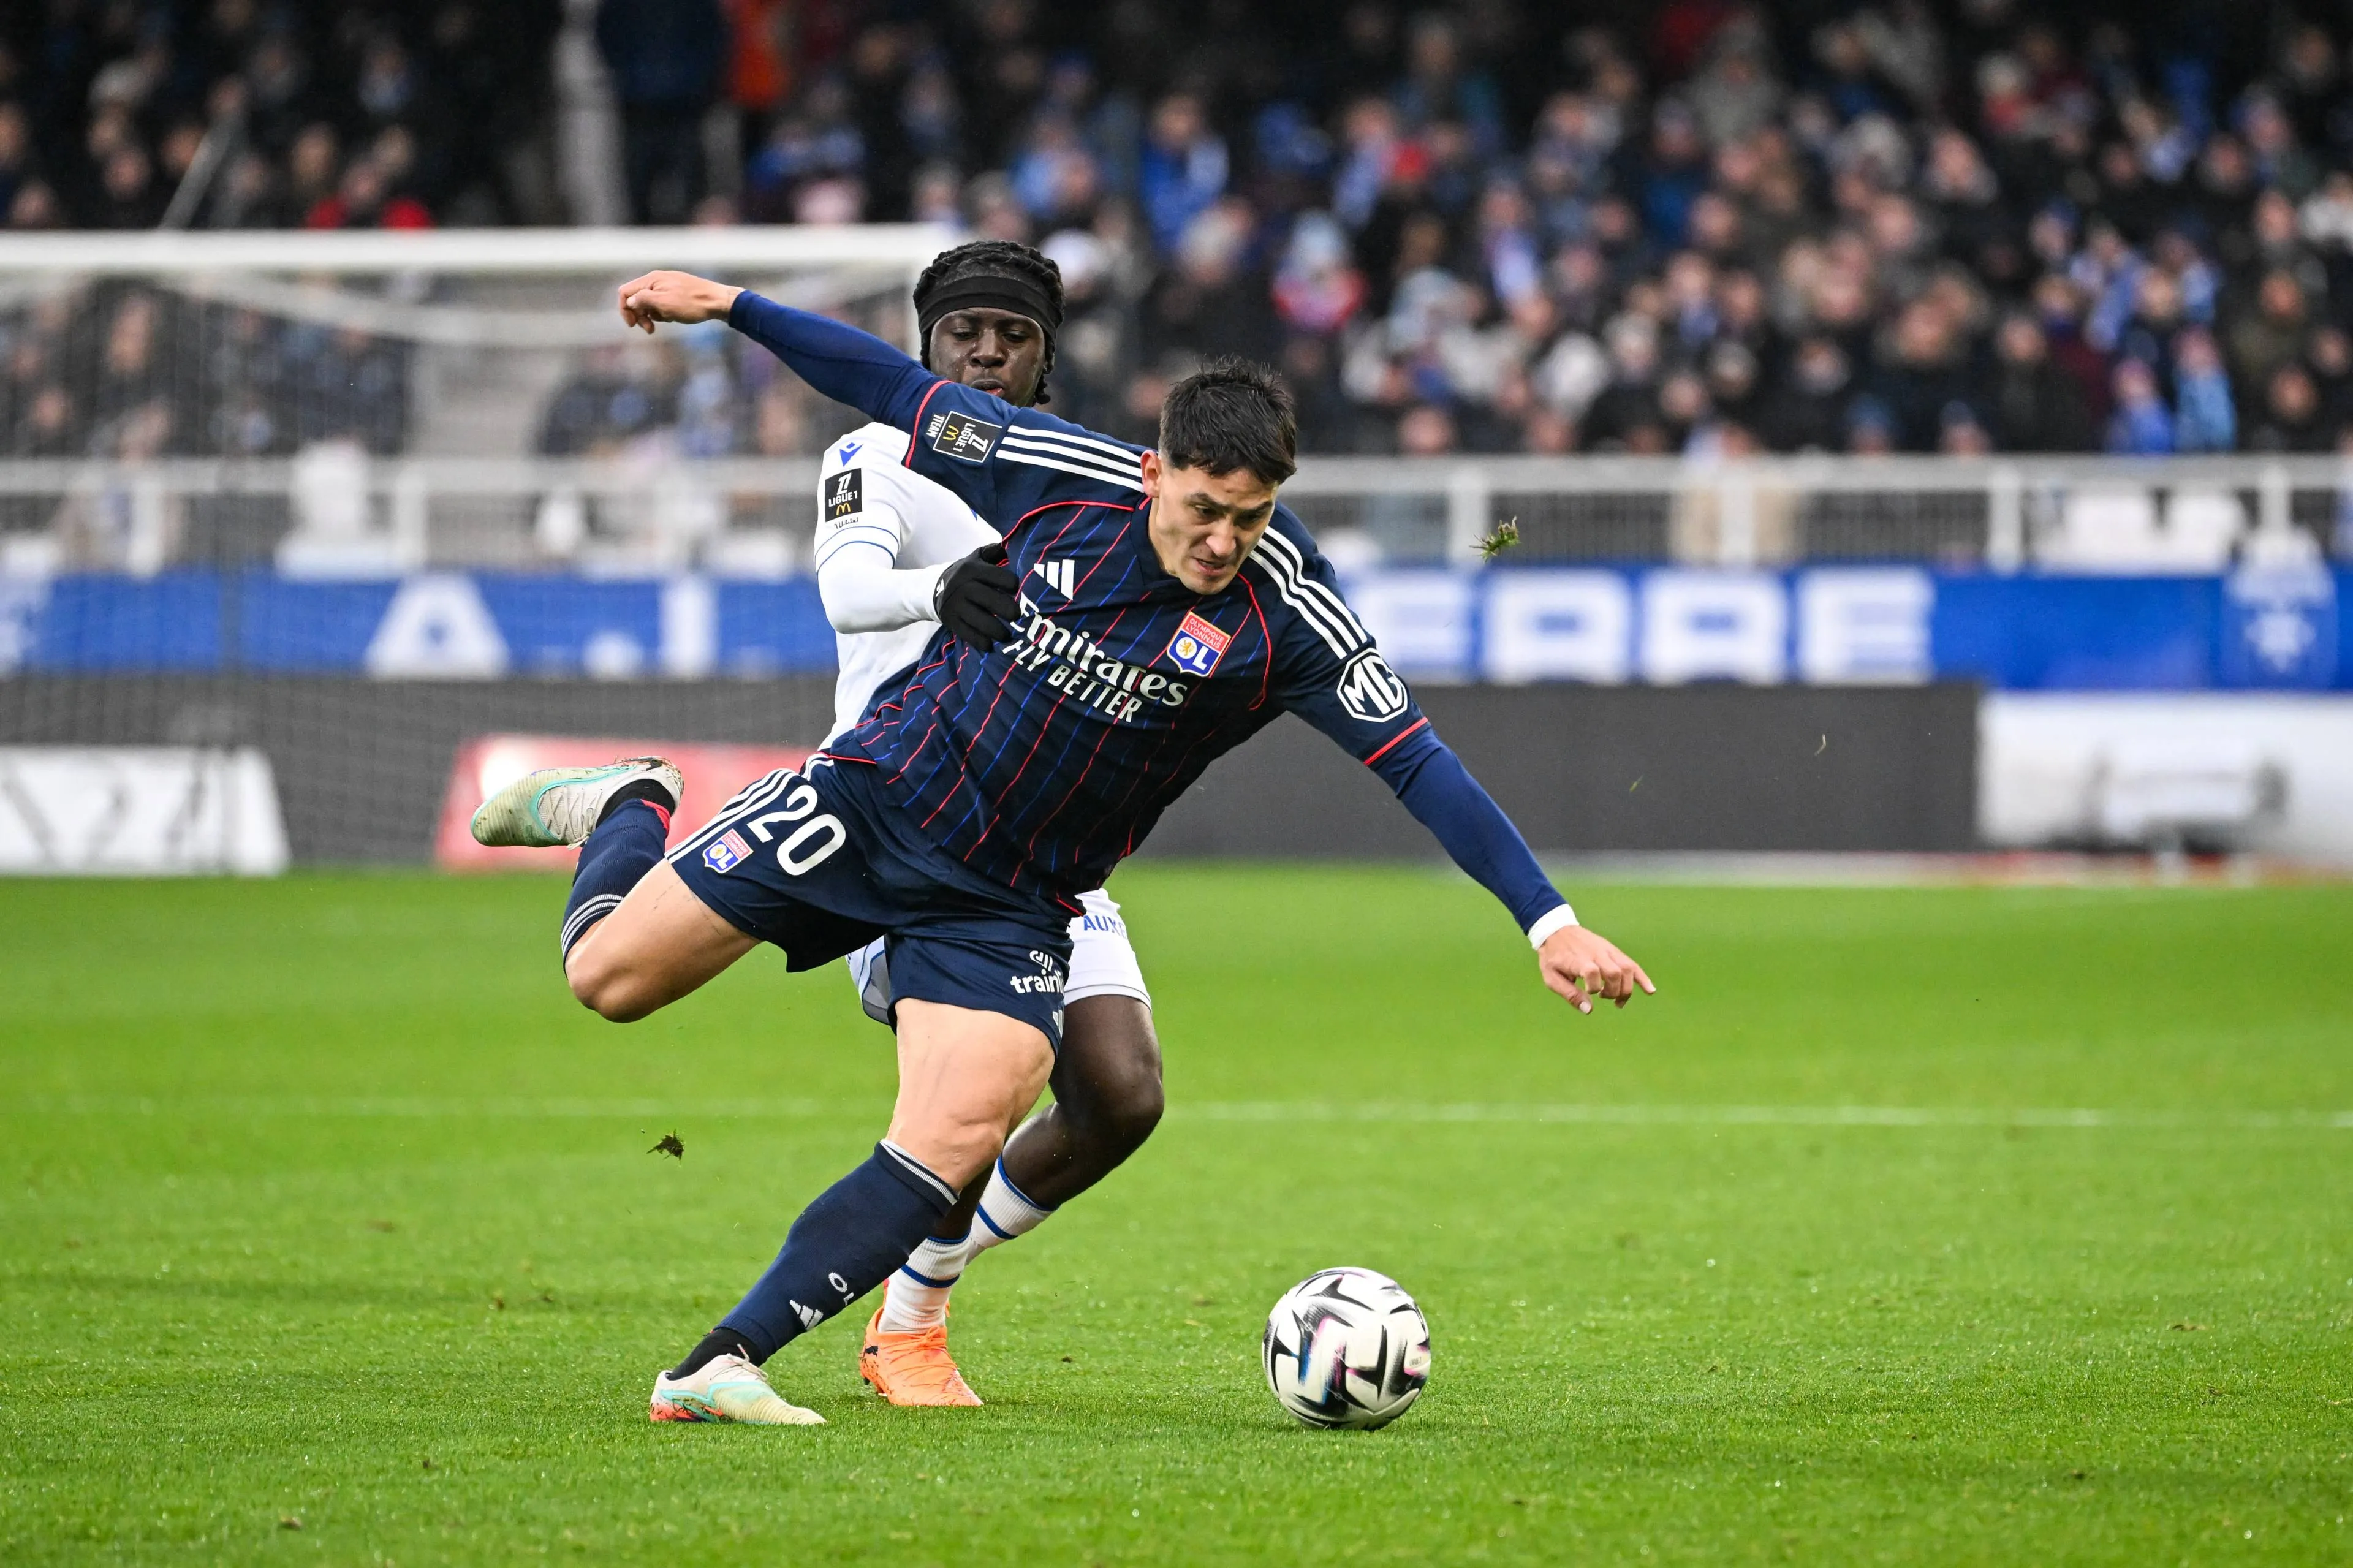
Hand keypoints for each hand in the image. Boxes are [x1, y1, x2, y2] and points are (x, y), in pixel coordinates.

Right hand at [617, 270, 742, 333]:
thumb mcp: (663, 303)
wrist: (718, 301)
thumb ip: (642, 300)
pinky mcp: (677, 291)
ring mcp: (667, 284)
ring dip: (652, 315)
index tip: (633, 325)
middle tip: (650, 330)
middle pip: (636, 297)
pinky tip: (674, 317)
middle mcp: (657, 279)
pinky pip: (662, 302)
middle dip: (639, 315)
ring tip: (667, 321)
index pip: (625, 292)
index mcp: (651, 280)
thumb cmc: (691, 303)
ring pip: (649, 301)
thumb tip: (630, 302)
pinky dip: (663, 312)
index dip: (625, 309)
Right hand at [934, 543, 1019, 645]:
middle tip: (1017, 616)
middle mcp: (962, 586)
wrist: (932, 588)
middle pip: (989, 599)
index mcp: (971, 568)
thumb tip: (1013, 544)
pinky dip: (981, 641)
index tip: (1019, 591)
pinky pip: (967, 634)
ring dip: (997, 630)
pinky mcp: (950, 621)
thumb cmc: (965, 574)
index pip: (998, 576)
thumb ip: (994, 551)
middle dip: (1007, 609)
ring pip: (980, 620)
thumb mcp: (976, 558)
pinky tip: (991, 645)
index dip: (1012, 584)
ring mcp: (955, 605)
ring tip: (1007, 635)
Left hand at [1537, 925, 1654, 1014]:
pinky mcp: (1613, 950)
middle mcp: (1596, 954)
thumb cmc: (1553, 957)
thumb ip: (1569, 994)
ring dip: (1627, 988)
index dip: (1593, 987)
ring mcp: (1607, 951)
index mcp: (1579, 959)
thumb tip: (1589, 1010)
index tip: (1589, 992)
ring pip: (1627, 969)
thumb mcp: (1551, 977)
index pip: (1592, 972)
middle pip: (1615, 972)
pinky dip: (1642, 977)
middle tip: (1605, 998)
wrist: (1557, 930)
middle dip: (1614, 991)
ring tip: (1618, 1001)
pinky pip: (1632, 964)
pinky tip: (1650, 990)